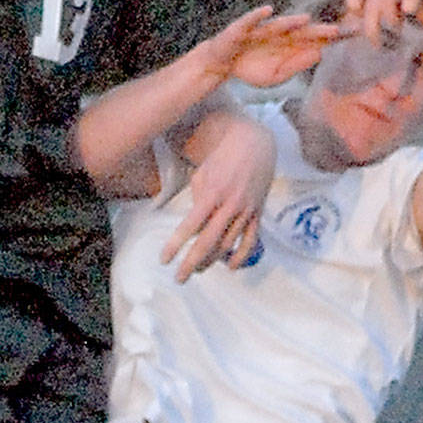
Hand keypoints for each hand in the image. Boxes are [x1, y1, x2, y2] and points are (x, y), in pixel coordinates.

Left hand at [160, 114, 273, 281]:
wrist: (254, 145)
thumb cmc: (221, 158)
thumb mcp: (202, 173)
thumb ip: (198, 199)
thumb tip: (194, 226)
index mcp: (213, 193)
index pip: (190, 226)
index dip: (176, 245)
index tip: (164, 259)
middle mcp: (230, 205)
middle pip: (209, 242)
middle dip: (192, 262)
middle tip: (179, 278)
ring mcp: (246, 211)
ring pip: (228, 244)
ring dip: (212, 260)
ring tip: (198, 269)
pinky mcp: (258, 213)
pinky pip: (250, 240)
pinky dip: (241, 256)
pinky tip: (229, 266)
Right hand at [199, 5, 339, 88]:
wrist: (222, 63)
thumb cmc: (251, 67)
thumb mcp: (277, 74)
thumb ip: (297, 64)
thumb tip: (320, 54)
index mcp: (290, 45)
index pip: (315, 40)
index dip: (334, 38)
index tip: (356, 36)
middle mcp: (279, 34)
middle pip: (302, 31)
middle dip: (319, 30)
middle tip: (340, 29)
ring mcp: (261, 30)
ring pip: (279, 25)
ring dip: (292, 22)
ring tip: (306, 20)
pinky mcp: (242, 29)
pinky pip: (250, 21)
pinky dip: (258, 16)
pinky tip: (268, 11)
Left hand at [344, 0, 422, 43]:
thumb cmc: (415, 13)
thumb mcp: (388, 10)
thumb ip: (368, 10)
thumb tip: (345, 21)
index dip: (354, 3)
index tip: (360, 23)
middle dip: (370, 25)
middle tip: (377, 43)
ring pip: (384, 0)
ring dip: (388, 21)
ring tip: (398, 30)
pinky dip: (406, 9)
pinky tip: (409, 15)